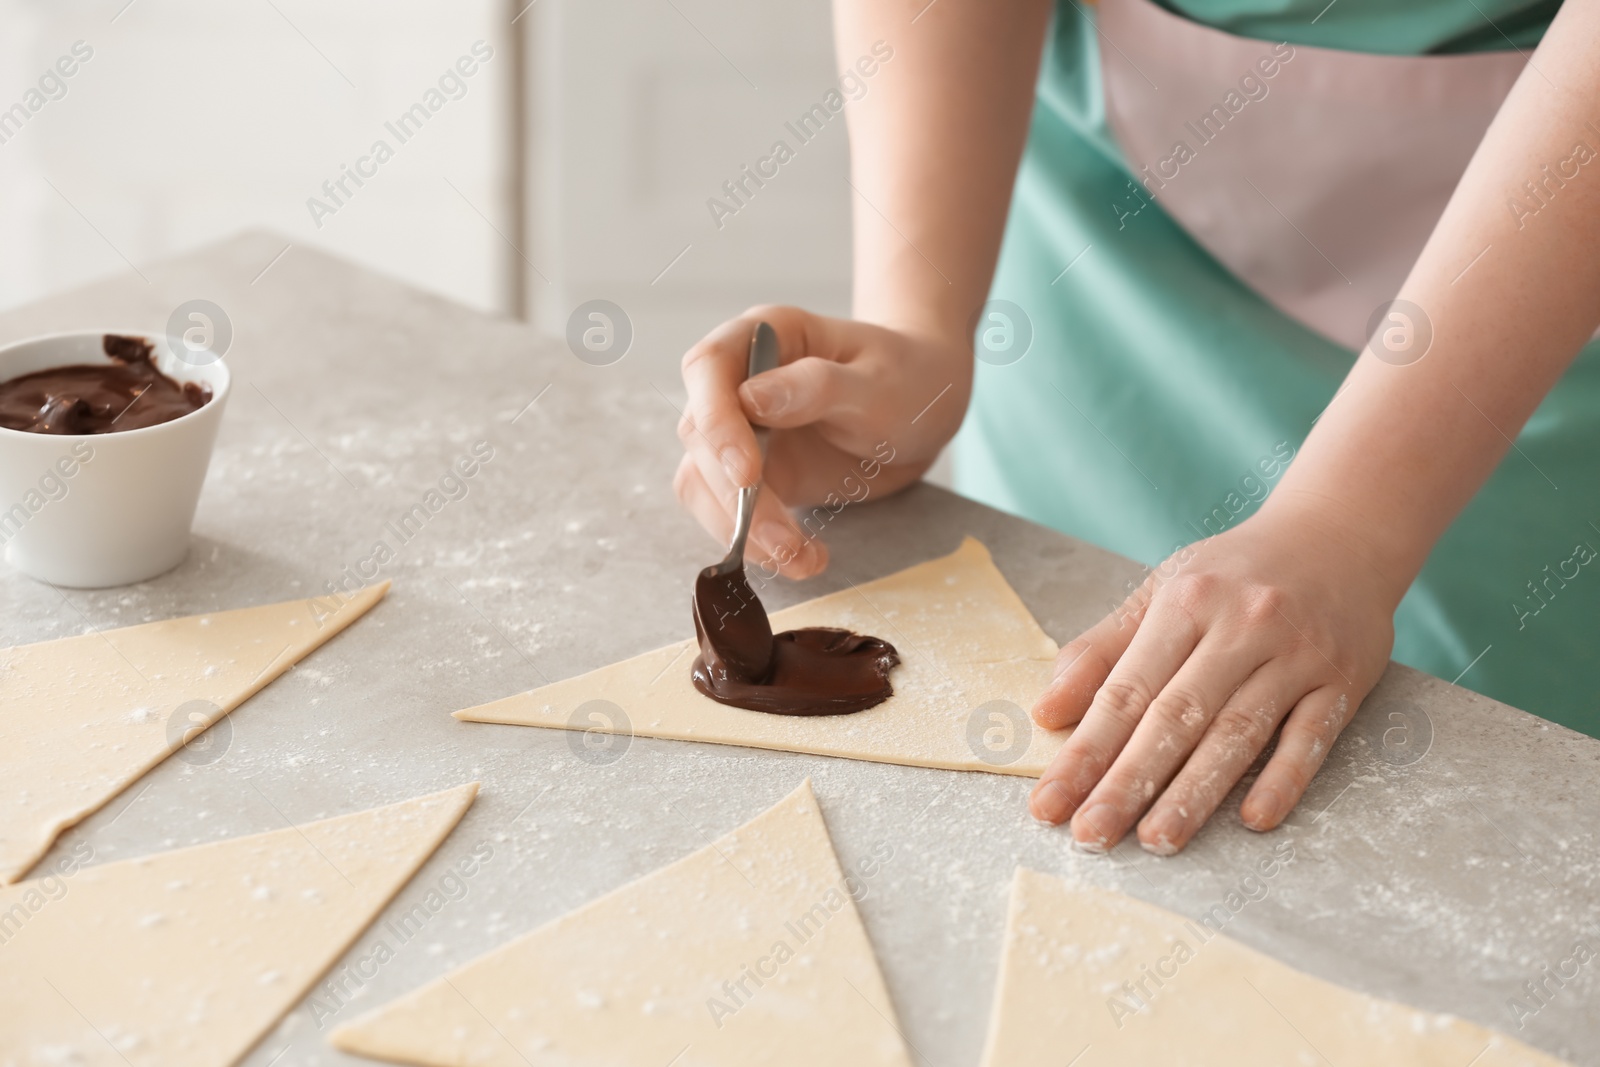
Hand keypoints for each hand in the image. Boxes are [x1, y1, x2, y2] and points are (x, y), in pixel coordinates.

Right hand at [674, 305, 969, 578]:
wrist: (927, 411)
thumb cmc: (909, 378)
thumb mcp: (878, 382)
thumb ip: (817, 386)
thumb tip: (750, 399)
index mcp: (765, 335)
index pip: (709, 368)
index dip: (717, 422)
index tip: (747, 474)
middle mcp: (739, 381)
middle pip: (701, 437)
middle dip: (735, 497)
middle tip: (785, 540)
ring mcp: (742, 431)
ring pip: (704, 483)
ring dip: (741, 530)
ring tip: (800, 558)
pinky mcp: (755, 476)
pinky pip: (731, 513)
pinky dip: (758, 544)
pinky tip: (804, 557)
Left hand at [1028, 496, 1399, 853]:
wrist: (1341, 533)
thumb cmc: (1236, 572)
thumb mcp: (1163, 590)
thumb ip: (1103, 649)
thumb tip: (1046, 711)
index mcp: (1185, 603)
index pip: (1125, 691)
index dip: (1084, 751)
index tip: (1050, 802)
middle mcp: (1240, 626)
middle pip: (1175, 718)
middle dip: (1127, 782)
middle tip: (1091, 836)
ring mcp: (1296, 654)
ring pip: (1238, 733)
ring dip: (1195, 793)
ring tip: (1156, 840)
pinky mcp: (1343, 679)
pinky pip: (1311, 736)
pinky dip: (1283, 779)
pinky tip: (1254, 819)